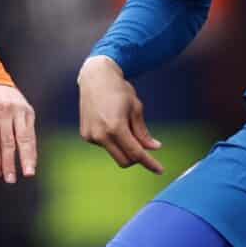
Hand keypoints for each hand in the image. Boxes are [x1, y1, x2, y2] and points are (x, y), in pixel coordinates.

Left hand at [0, 83, 37, 183]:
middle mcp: (4, 111)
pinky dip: (32, 149)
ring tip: (27, 173)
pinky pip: (31, 133)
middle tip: (10, 179)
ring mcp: (18, 110)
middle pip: (8, 141)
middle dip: (9, 162)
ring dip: (26, 158)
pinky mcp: (28, 111)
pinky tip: (32, 162)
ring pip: (23, 138)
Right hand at [77, 55, 162, 173]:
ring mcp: (91, 136)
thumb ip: (143, 132)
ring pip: (114, 153)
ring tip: (124, 124)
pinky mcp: (85, 135)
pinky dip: (113, 140)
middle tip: (145, 146)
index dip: (150, 163)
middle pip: (124, 160)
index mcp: (116, 128)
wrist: (95, 77)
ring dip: (124, 147)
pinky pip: (105, 145)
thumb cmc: (119, 89)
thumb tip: (154, 148)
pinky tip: (111, 121)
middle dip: (137, 158)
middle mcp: (101, 135)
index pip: (136, 153)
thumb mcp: (136, 108)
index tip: (160, 170)